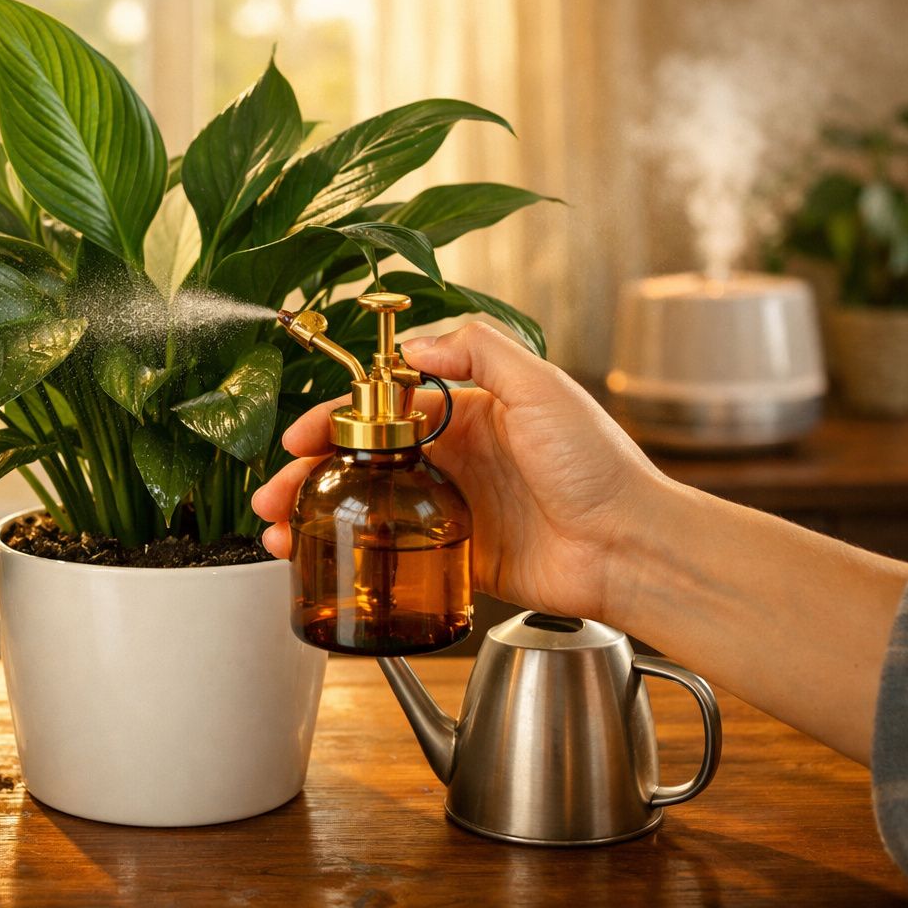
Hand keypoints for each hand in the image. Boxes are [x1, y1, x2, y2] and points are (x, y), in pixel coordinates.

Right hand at [252, 322, 669, 620]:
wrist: (630, 547)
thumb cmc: (599, 466)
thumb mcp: (543, 386)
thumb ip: (479, 350)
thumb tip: (412, 344)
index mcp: (470, 412)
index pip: (382, 409)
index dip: (335, 421)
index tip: (301, 436)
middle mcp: (456, 458)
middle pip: (363, 461)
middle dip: (311, 474)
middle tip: (276, 493)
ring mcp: (455, 509)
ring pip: (368, 508)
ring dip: (320, 517)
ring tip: (282, 533)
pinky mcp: (461, 556)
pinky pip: (395, 555)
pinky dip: (354, 558)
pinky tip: (323, 563)